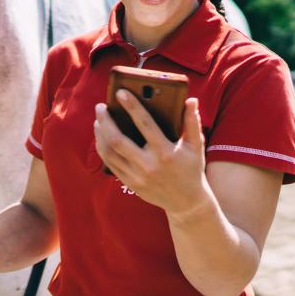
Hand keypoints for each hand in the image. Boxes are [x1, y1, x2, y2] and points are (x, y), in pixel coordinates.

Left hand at [93, 92, 212, 216]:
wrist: (186, 203)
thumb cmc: (191, 169)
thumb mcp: (196, 146)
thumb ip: (192, 122)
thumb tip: (190, 100)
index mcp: (166, 152)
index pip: (145, 124)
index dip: (132, 106)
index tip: (120, 93)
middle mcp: (149, 165)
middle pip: (118, 139)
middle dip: (106, 120)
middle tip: (100, 106)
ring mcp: (137, 176)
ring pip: (109, 152)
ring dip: (100, 134)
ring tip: (98, 120)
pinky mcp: (130, 183)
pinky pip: (110, 164)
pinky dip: (103, 148)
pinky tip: (101, 136)